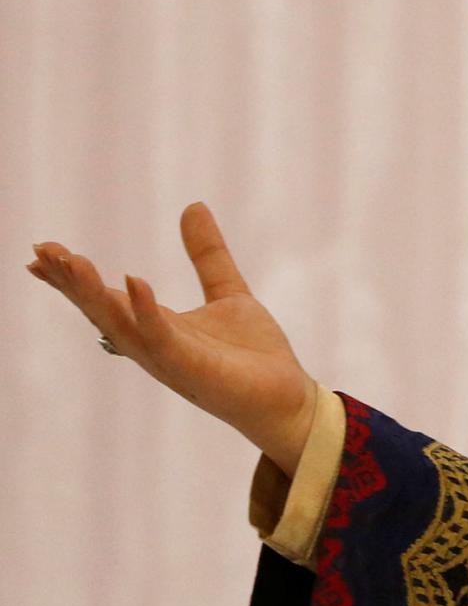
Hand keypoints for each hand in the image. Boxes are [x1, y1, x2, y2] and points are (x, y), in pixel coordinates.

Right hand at [28, 202, 318, 473]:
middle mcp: (154, 346)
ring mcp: (169, 359)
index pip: (107, 299)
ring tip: (72, 262)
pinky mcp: (193, 369)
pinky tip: (134, 282)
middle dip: (72, 284)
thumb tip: (193, 206)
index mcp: (157, 328)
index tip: (41, 253)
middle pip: (103, 312)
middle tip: (40, 254)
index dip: (74, 279)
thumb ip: (208, 254)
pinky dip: (146, 311)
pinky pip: (162, 338)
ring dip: (95, 295)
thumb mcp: (227, 292)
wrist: (288, 399)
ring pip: (122, 325)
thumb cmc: (253, 354)